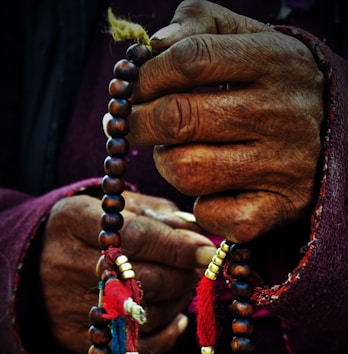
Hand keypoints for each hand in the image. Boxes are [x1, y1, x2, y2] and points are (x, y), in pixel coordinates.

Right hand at [40, 192, 215, 353]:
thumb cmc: (93, 229)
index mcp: (74, 220)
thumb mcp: (119, 207)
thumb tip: (196, 238)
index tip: (208, 251)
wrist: (40, 262)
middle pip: (141, 278)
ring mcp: (68, 305)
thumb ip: (159, 216)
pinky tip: (176, 315)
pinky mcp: (76, 337)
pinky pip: (134, 346)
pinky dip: (166, 333)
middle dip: (183, 275)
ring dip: (178, 301)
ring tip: (183, 285)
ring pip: (143, 314)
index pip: (135, 237)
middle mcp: (66, 263)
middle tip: (200, 268)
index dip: (177, 247)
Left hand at [126, 0, 323, 241]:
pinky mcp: (280, 205)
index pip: (189, 60)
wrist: (333, 130)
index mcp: (273, 61)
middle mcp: (281, 114)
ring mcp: (283, 165)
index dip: (146, 76)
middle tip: (128, 123)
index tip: (130, 87)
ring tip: (177, 152)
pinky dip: (200, 206)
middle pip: (179, 118)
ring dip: (167, 163)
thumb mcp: (248, 37)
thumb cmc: (272, 83)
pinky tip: (210, 189)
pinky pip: (213, 214)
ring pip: (187, 171)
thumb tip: (153, 45)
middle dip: (137, 123)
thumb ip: (199, 24)